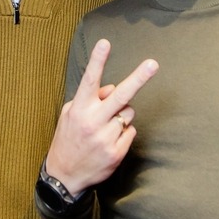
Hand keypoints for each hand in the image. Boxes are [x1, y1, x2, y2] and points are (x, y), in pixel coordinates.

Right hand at [45, 39, 157, 192]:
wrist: (64, 176)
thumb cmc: (68, 138)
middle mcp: (93, 122)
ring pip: (129, 113)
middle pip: (121, 96)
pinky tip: (109, 140)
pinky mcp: (116, 152)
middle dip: (138, 78)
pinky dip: (123, 132)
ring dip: (122, 114)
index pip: (90, 80)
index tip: (105, 43)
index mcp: (79, 108)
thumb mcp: (70, 114)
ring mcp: (106, 138)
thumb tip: (113, 88)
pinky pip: (130, 131)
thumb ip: (90, 98)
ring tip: (105, 126)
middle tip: (153, 64)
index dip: (97, 61)